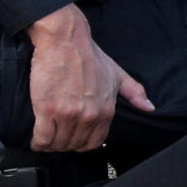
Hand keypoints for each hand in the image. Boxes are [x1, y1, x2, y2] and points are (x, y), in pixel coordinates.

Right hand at [27, 4, 151, 152]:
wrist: (65, 41)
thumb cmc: (89, 55)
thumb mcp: (117, 74)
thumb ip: (134, 92)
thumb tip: (149, 107)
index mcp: (106, 110)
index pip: (95, 142)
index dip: (82, 143)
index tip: (73, 139)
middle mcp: (89, 115)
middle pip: (74, 145)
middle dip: (65, 145)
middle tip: (56, 138)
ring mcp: (68, 113)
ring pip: (58, 144)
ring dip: (50, 145)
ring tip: (45, 139)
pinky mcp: (47, 109)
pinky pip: (43, 138)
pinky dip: (38, 143)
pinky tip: (36, 140)